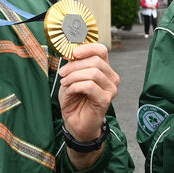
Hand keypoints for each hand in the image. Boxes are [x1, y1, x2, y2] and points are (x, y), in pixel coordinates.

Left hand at [58, 44, 119, 168]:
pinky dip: (76, 86)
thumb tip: (71, 51)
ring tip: (65, 83)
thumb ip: (74, 64)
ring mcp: (111, 89)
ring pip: (93, 72)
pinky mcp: (106, 99)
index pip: (101, 50)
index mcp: (104, 69)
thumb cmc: (75, 101)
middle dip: (74, 65)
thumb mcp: (71, 78)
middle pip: (95, 60)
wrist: (76, 123)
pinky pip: (90, 86)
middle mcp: (111, 78)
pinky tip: (70, 91)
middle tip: (62, 73)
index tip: (73, 53)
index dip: (87, 48)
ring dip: (74, 76)